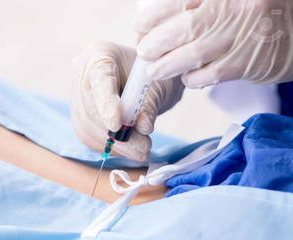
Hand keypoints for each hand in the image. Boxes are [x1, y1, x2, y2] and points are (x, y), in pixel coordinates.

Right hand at [70, 41, 183, 161]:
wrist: (145, 80)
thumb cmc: (153, 75)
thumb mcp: (158, 84)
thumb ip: (150, 104)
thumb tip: (143, 127)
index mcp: (99, 54)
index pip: (99, 79)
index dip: (105, 103)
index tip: (116, 125)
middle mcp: (82, 73)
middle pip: (90, 108)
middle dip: (115, 133)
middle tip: (143, 148)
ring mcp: (77, 96)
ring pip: (87, 127)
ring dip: (116, 145)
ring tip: (141, 150)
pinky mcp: (80, 117)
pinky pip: (89, 137)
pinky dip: (111, 147)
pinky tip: (130, 149)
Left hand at [133, 0, 292, 87]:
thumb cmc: (252, 14)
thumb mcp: (227, 0)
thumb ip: (196, 4)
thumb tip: (157, 17)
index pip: (181, 0)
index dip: (155, 14)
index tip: (139, 24)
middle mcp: (234, 9)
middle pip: (185, 27)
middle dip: (157, 42)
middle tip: (144, 51)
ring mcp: (241, 36)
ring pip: (195, 53)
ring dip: (168, 65)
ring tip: (154, 71)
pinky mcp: (248, 62)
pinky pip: (212, 74)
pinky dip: (194, 78)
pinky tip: (187, 79)